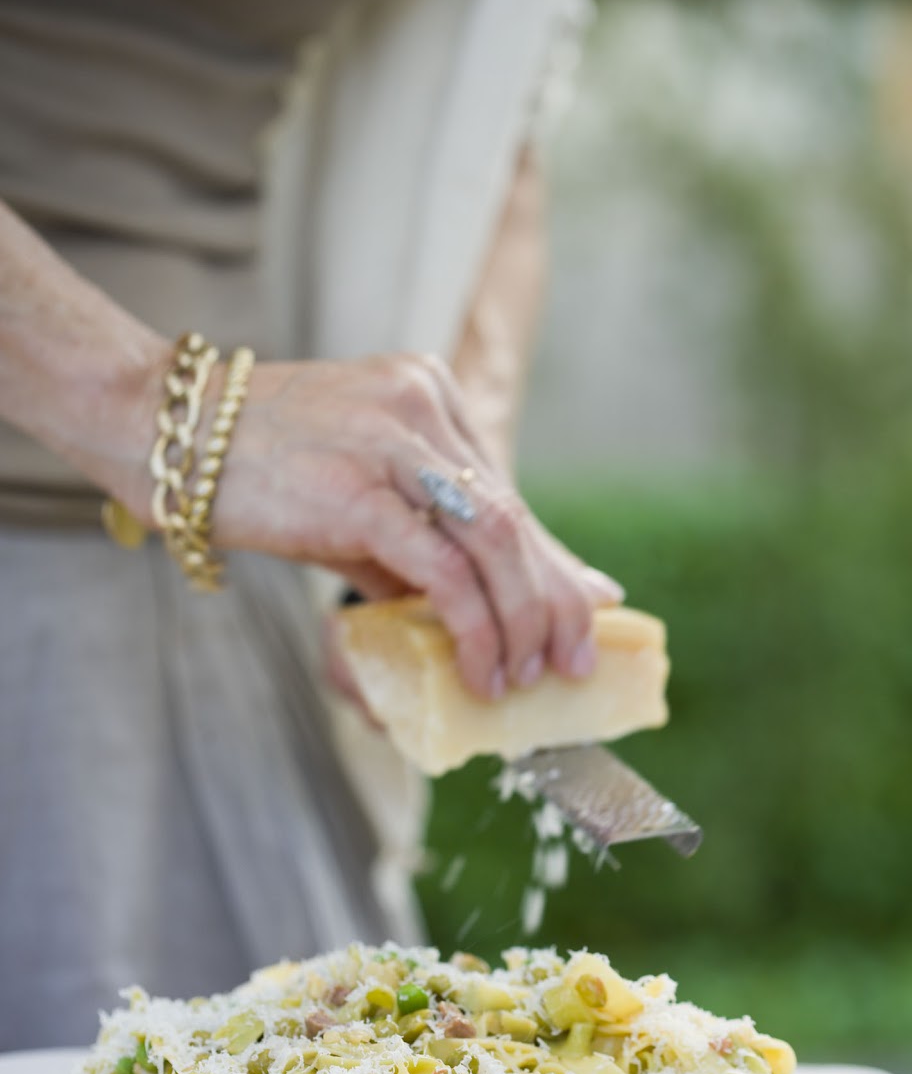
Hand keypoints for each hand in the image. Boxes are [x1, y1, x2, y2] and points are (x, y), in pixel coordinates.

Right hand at [207, 352, 621, 699]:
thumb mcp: (359, 498)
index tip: (583, 615)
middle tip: (575, 660)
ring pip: (493, 545)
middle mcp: (423, 408)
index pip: (506, 496)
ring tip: (524, 678)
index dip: (550, 566)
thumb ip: (425, 544)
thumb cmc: (259, 471)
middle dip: (554, 601)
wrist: (166, 434)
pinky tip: (481, 670)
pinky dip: (474, 628)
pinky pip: (443, 570)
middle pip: (515, 520)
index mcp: (428, 396)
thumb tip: (485, 618)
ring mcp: (393, 444)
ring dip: (521, 624)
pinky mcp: (360, 491)